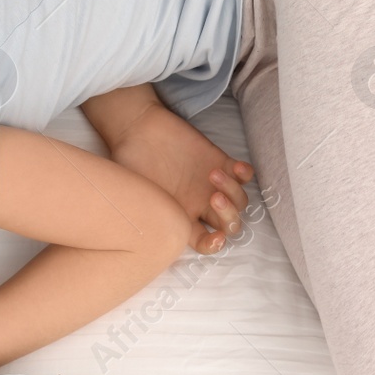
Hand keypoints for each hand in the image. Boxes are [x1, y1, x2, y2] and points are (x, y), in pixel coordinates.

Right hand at [101, 91, 254, 254]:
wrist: (137, 128)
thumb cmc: (129, 162)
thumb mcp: (131, 193)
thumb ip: (146, 215)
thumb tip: (155, 234)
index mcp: (179, 218)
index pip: (203, 242)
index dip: (214, 246)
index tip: (217, 238)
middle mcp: (199, 205)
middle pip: (229, 225)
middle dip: (228, 217)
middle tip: (214, 198)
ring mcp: (212, 185)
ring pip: (240, 202)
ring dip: (233, 192)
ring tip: (213, 174)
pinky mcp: (220, 162)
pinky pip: (245, 175)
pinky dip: (245, 174)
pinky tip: (234, 167)